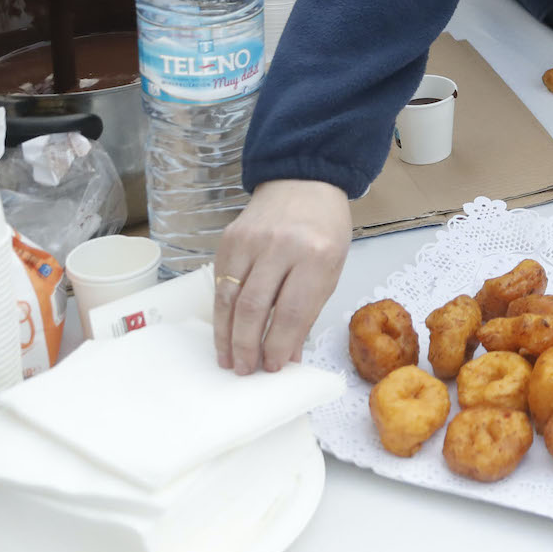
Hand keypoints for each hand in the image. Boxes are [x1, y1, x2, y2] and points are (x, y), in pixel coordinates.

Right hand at [214, 178, 351, 374]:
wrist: (304, 181)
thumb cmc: (325, 229)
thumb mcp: (332, 268)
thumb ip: (308, 312)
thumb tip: (288, 355)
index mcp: (316, 255)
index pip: (291, 312)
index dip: (278, 346)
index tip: (273, 367)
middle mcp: (281, 246)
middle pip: (254, 308)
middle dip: (247, 347)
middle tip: (246, 370)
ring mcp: (250, 241)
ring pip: (230, 298)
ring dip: (226, 335)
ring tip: (228, 359)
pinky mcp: (228, 239)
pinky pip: (220, 283)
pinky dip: (221, 311)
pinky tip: (224, 330)